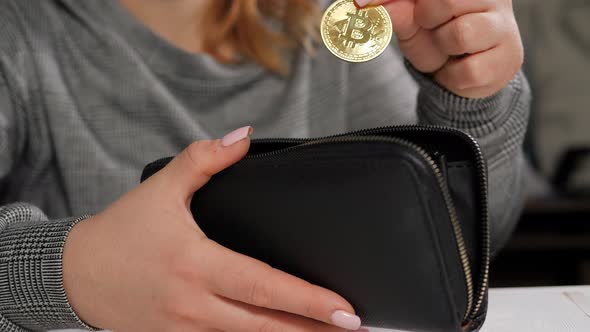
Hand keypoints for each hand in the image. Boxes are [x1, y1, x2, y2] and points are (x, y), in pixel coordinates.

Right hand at [63, 126, 360, 331]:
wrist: (77, 274)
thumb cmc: (122, 231)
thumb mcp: (162, 188)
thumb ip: (204, 160)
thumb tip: (243, 137)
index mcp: (196, 263)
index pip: (262, 285)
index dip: (307, 300)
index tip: (344, 309)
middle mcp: (193, 304)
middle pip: (264, 326)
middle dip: (312, 331)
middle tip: (353, 330)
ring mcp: (183, 331)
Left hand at [356, 0, 523, 98]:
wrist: (460, 78)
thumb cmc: (437, 40)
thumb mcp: (411, 24)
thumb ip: (398, 11)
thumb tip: (374, 3)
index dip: (406, 1)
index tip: (372, 5)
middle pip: (445, 1)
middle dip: (428, 20)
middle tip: (434, 28)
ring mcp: (505, 27)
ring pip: (461, 33)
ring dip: (443, 48)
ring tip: (449, 49)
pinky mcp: (508, 60)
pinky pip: (469, 69)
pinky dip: (454, 76)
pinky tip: (459, 69)